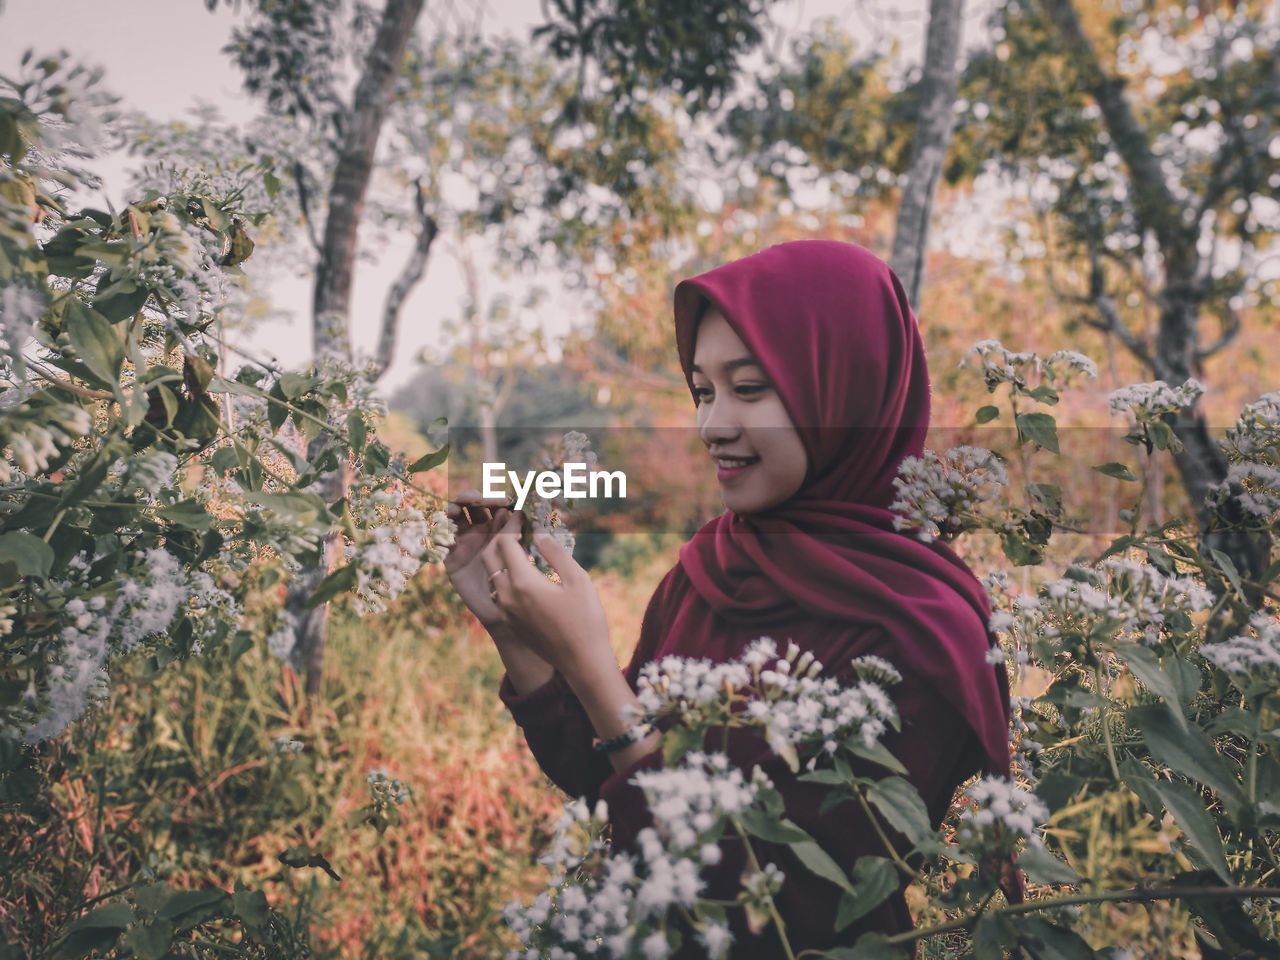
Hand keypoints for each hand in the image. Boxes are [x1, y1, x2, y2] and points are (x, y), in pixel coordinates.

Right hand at [443, 490, 520, 629]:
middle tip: (476, 499)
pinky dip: (442, 534)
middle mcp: (478, 530)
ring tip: (456, 510)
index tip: (504, 501)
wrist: (502, 608)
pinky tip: (447, 533)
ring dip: (453, 509)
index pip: (492, 504)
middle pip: (471, 506)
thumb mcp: (516, 553)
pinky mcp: (451, 556)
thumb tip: (517, 511)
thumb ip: (514, 533)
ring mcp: (463, 542)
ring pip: (454, 518)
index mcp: (497, 526)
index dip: (495, 498)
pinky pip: (442, 541)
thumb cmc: (514, 579)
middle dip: (472, 498)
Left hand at [480, 512, 613, 683]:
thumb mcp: (578, 580)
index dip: (512, 524)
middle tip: (515, 525)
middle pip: (490, 556)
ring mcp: (505, 611)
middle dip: (499, 537)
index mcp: (523, 582)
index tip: (522, 513)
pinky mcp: (509, 622)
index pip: (505, 542)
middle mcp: (506, 596)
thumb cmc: (586, 620)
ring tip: (518, 545)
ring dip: (500, 557)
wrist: (582, 663)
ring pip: (491, 575)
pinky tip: (522, 572)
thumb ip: (556, 553)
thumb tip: (539, 533)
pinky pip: (497, 591)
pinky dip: (504, 575)